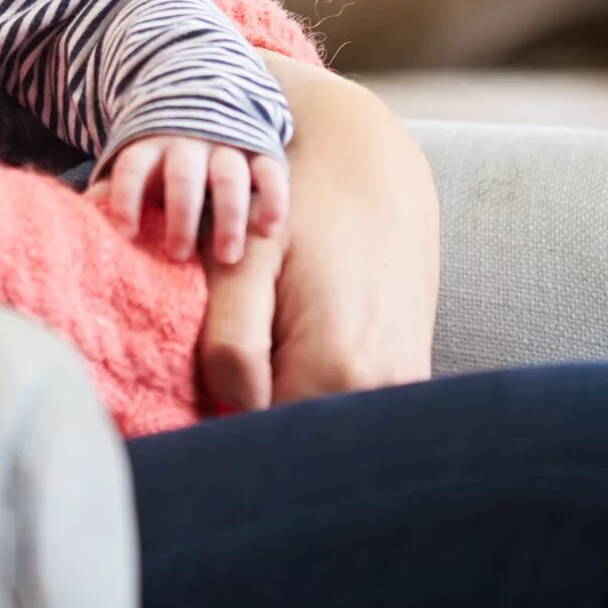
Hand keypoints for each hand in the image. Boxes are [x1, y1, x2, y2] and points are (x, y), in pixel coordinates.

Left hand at [91, 135, 290, 264]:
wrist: (205, 94)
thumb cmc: (162, 153)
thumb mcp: (135, 163)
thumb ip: (112, 190)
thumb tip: (81, 220)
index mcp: (150, 146)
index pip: (133, 167)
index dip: (126, 197)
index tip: (125, 233)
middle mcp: (188, 145)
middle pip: (183, 176)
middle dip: (181, 215)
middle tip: (178, 256)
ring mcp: (226, 146)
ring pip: (229, 176)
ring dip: (230, 216)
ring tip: (227, 257)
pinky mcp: (259, 150)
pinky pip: (270, 170)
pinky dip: (274, 198)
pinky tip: (271, 230)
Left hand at [195, 58, 438, 413]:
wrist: (377, 164)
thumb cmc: (301, 204)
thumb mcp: (246, 262)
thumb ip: (227, 345)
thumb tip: (225, 414)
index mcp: (335, 372)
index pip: (259, 443)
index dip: (220, 431)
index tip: (196, 404)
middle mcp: (380, 390)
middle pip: (294, 439)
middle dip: (252, 420)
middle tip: (224, 372)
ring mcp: (403, 384)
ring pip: (321, 422)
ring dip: (285, 403)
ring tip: (263, 350)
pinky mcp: (412, 371)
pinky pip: (351, 404)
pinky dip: (317, 391)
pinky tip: (296, 348)